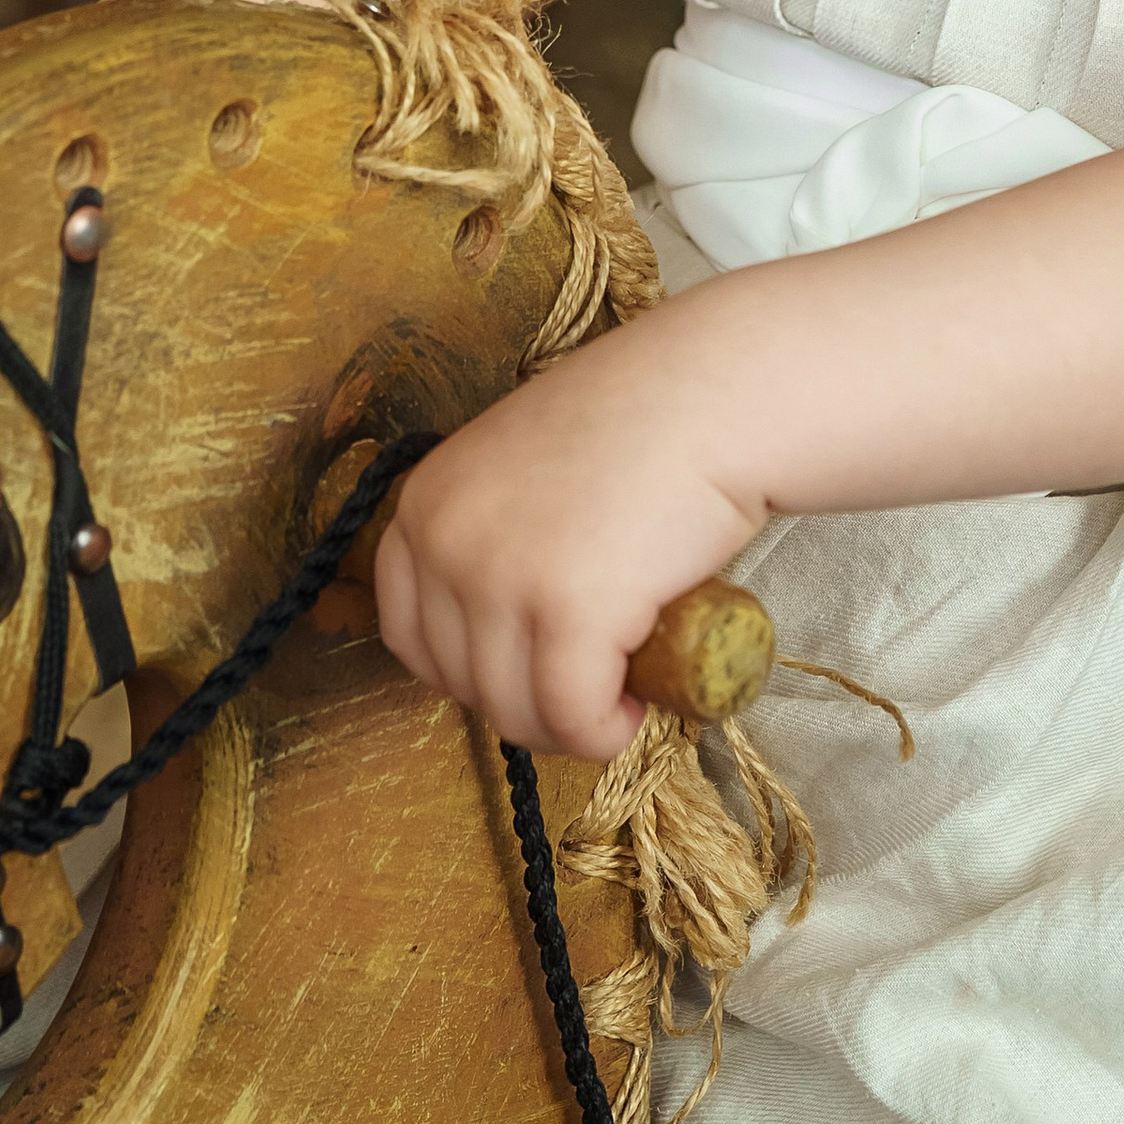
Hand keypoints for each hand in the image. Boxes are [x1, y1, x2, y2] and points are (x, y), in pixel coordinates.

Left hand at [373, 323, 763, 760]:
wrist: (716, 392)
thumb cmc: (642, 423)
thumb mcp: (524, 468)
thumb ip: (493, 534)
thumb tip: (499, 637)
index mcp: (426, 501)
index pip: (407, 631)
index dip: (466, 669)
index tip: (523, 670)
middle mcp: (443, 538)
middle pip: (459, 681)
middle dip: (526, 701)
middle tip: (591, 683)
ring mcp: (498, 576)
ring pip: (514, 710)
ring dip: (569, 723)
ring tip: (621, 692)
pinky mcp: (566, 612)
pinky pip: (573, 716)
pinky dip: (605, 731)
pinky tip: (638, 707)